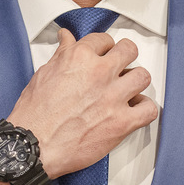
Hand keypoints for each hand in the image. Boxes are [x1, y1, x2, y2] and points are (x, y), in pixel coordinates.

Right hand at [8, 28, 156, 179]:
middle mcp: (99, 73)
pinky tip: (134, 111)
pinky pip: (149, 109)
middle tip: (119, 67)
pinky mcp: (122, 122)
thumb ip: (62, 54)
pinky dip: (144, 109)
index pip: (104, 39)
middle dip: (124, 57)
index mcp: (79, 58)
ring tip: (127, 89)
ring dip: (136, 82)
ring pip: (142, 76)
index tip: (103, 54)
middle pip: (129, 51)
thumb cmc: (34, 115)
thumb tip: (66, 38)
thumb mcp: (44, 74)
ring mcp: (113, 97)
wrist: (34, 146)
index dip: (104, 48)